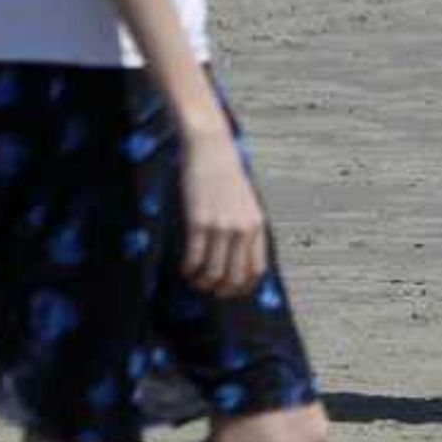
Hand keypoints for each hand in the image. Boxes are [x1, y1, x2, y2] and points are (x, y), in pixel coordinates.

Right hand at [178, 124, 268, 297]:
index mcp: (257, 225)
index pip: (257, 269)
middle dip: (221, 290)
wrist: (212, 149)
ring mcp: (221, 226)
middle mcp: (242, 228)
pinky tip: (184, 268)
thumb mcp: (247, 202)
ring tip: (194, 280)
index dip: (244, 287)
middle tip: (209, 290)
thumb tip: (239, 256)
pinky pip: (194, 258)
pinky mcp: (199, 221)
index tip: (232, 292)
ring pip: (213, 272)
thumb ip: (246, 227)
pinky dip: (188, 269)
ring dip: (202, 283)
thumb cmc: (227, 175)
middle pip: (235, 276)